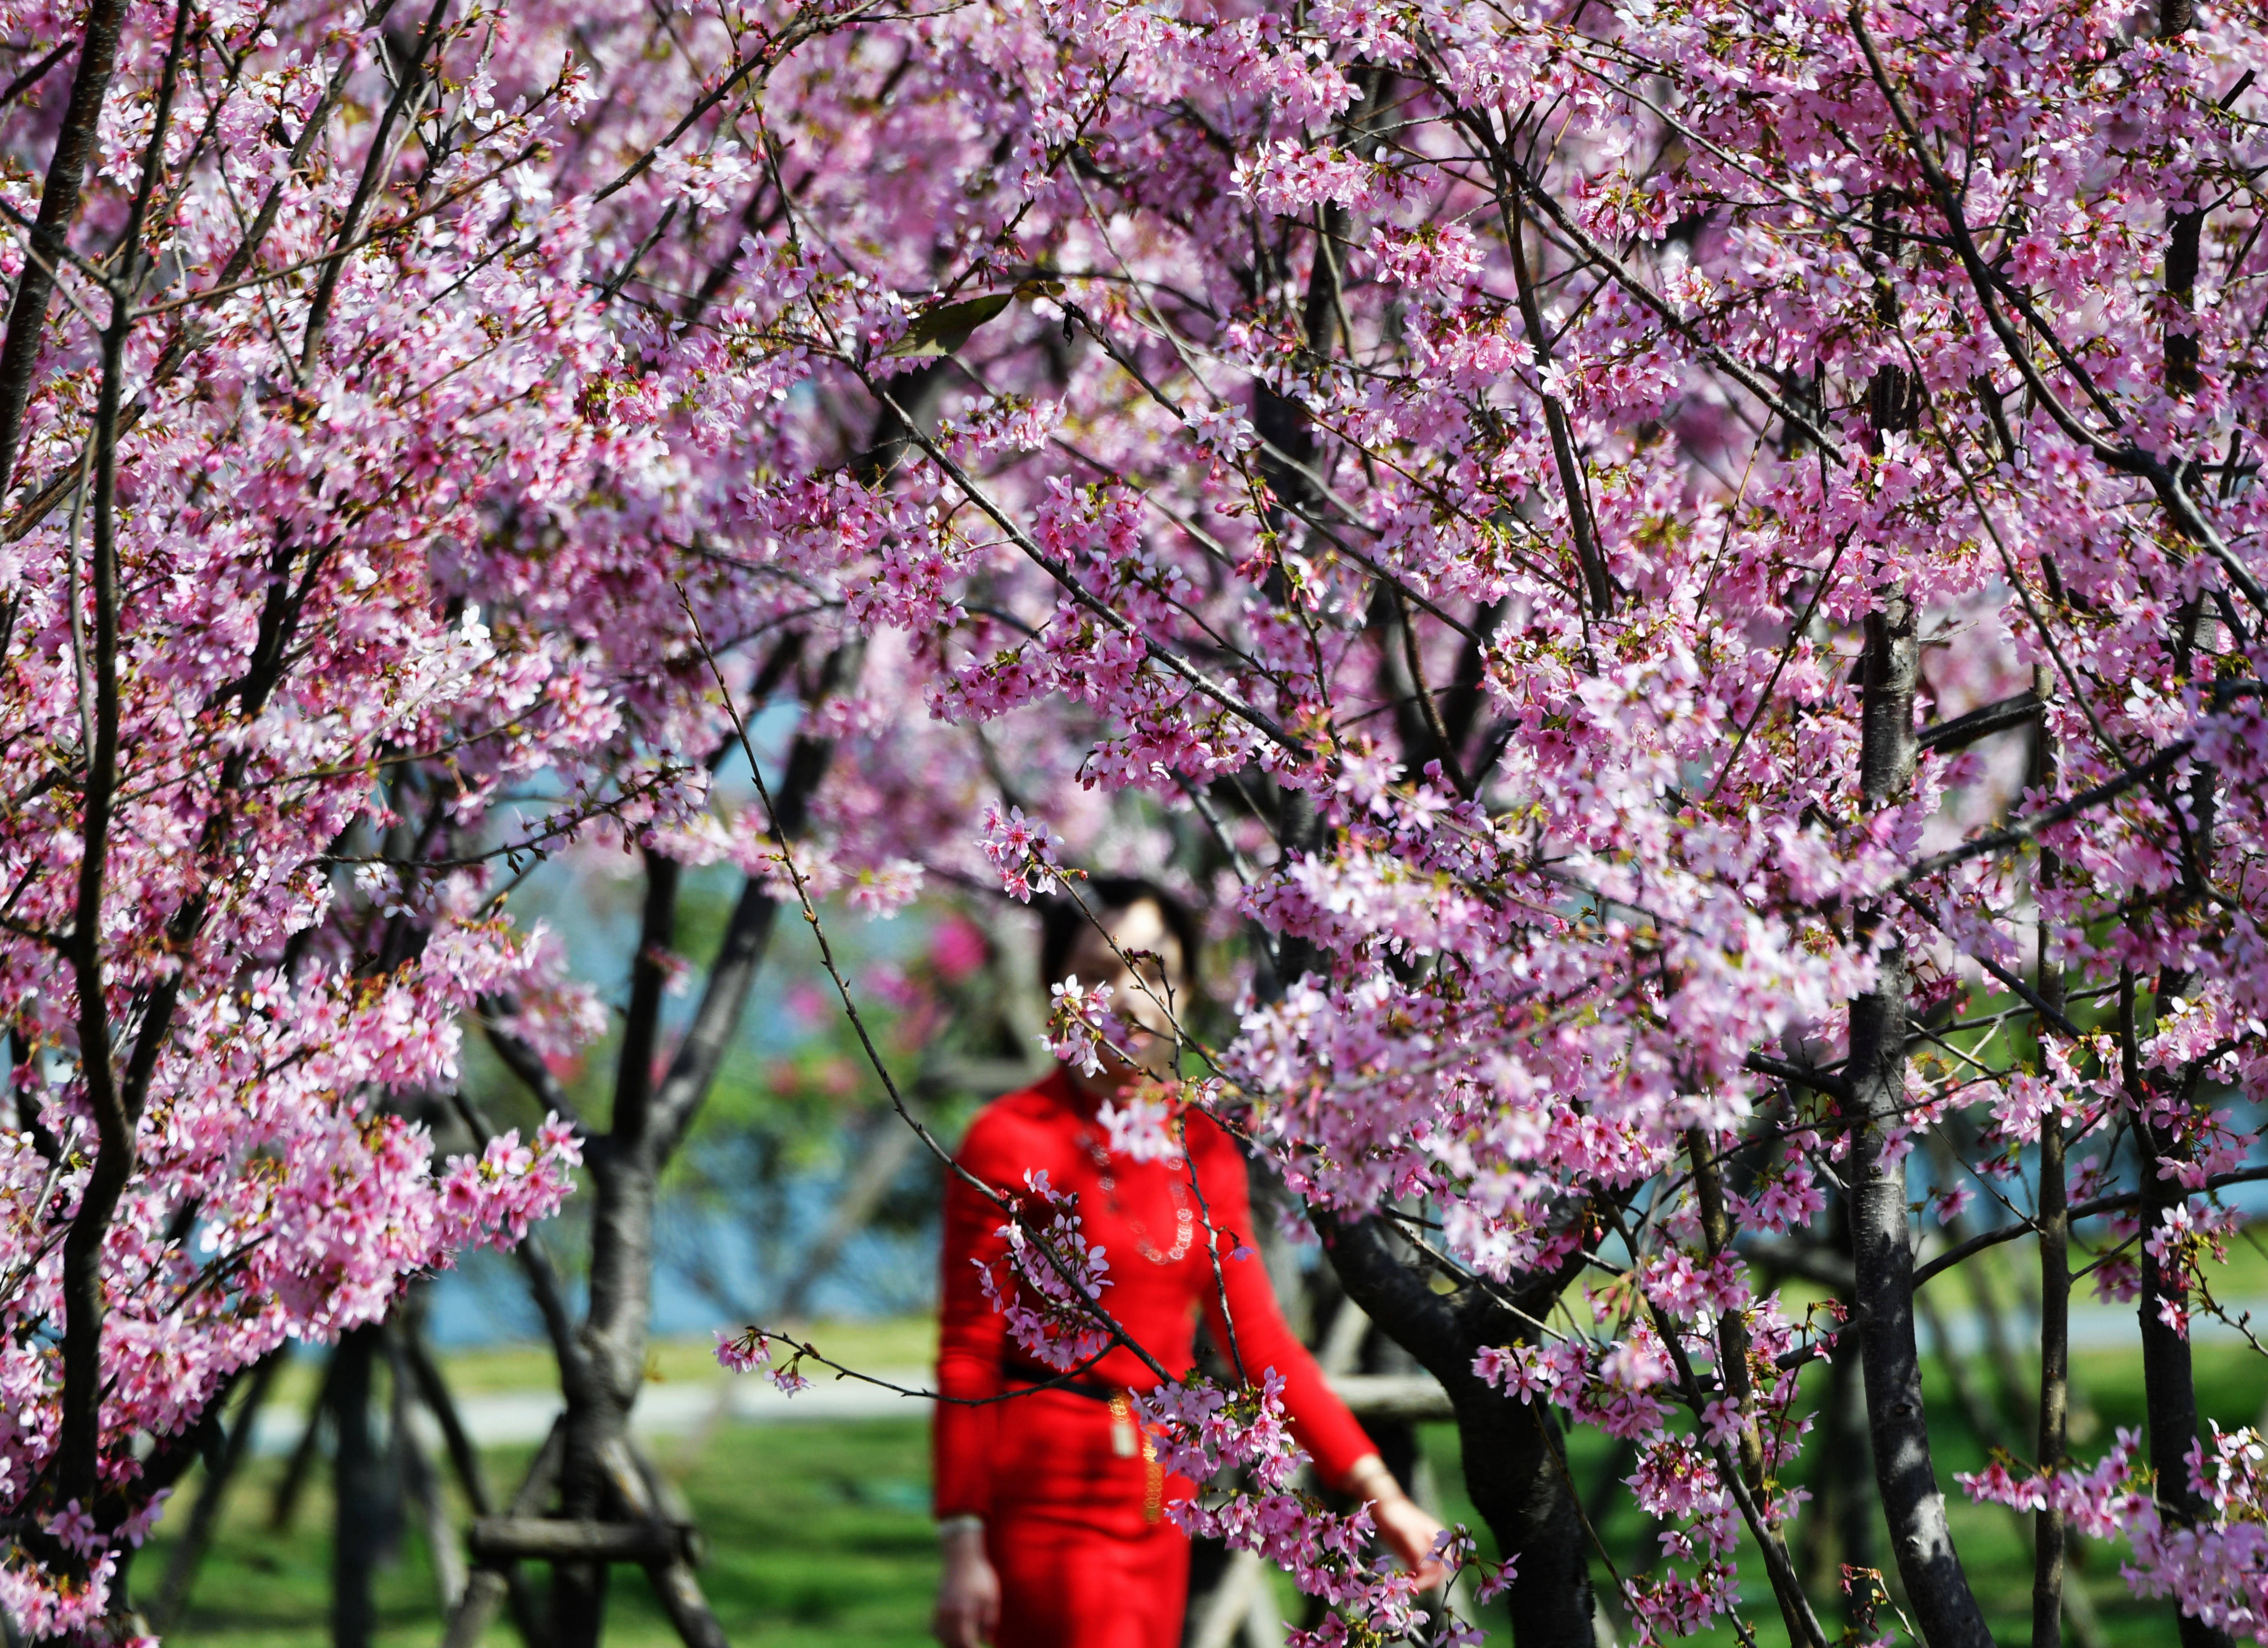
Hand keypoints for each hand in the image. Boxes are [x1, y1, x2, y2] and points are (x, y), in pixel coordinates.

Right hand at [932, 1522, 999, 1647]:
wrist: (961, 1556)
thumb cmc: (980, 1575)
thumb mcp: (991, 1597)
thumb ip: (990, 1621)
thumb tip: (988, 1641)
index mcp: (963, 1611)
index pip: (965, 1642)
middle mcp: (948, 1613)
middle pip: (951, 1643)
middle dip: (963, 1647)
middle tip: (975, 1647)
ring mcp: (940, 1609)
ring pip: (941, 1637)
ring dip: (952, 1644)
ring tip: (966, 1643)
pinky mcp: (937, 1605)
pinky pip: (935, 1628)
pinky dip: (942, 1636)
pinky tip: (952, 1636)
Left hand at [1342, 1455, 1448, 1586]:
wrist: (1383, 1505)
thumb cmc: (1397, 1516)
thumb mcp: (1407, 1533)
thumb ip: (1417, 1551)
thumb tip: (1426, 1571)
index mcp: (1440, 1539)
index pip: (1445, 1566)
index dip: (1434, 1577)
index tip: (1418, 1584)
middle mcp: (1435, 1547)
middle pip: (1439, 1573)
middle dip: (1428, 1581)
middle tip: (1412, 1586)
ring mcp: (1424, 1551)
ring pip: (1429, 1574)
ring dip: (1421, 1581)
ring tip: (1407, 1583)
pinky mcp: (1413, 1555)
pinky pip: (1418, 1571)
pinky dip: (1414, 1577)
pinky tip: (1404, 1579)